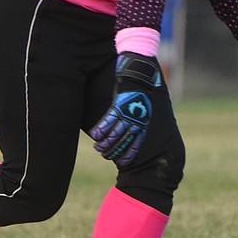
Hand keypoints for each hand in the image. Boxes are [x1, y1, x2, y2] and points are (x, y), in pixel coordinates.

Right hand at [88, 52, 162, 166]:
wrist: (138, 73)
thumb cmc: (139, 88)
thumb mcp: (143, 106)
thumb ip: (136, 117)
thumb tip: (130, 128)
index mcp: (142, 122)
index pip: (136, 143)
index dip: (129, 154)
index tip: (123, 163)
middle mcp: (136, 120)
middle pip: (123, 141)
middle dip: (114, 150)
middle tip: (105, 155)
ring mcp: (127, 113)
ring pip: (115, 133)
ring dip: (105, 142)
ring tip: (98, 147)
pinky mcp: (119, 105)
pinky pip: (108, 120)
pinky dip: (101, 129)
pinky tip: (95, 135)